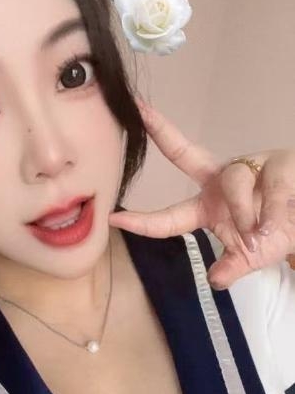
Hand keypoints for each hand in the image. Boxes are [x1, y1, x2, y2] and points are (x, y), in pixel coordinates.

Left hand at [109, 100, 294, 288]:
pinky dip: (272, 209)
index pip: (170, 215)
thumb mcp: (253, 257)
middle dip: (162, 131)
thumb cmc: (279, 232)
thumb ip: (234, 266)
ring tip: (260, 232)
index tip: (115, 218)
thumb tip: (215, 281)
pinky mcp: (275, 162)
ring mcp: (246, 168)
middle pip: (185, 154)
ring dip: (245, 214)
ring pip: (232, 183)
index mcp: (207, 206)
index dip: (144, 220)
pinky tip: (278, 220)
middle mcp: (220, 181)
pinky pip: (268, 185)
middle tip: (140, 112)